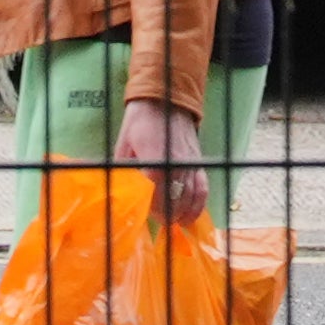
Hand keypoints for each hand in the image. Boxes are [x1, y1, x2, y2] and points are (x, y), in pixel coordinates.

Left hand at [113, 93, 207, 219]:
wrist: (166, 102)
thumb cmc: (139, 124)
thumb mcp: (124, 145)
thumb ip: (125, 170)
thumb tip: (121, 193)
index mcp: (155, 153)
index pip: (157, 185)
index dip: (153, 203)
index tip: (148, 214)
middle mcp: (177, 160)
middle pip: (176, 195)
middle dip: (167, 212)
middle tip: (159, 222)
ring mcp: (191, 163)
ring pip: (190, 195)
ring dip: (181, 212)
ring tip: (172, 222)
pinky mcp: (199, 163)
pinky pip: (203, 188)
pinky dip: (198, 205)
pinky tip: (189, 218)